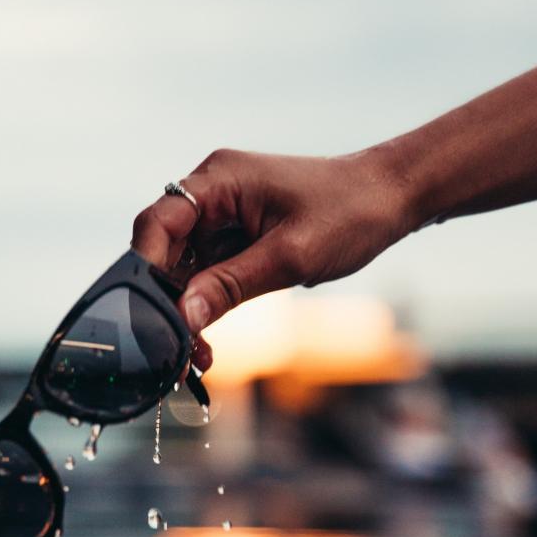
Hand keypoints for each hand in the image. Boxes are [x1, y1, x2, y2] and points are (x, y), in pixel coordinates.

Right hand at [131, 147, 411, 366]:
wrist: (391, 200)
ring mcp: (225, 216)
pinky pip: (209, 274)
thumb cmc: (349, 214)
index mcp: (219, 179)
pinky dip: (207, 305)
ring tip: (197, 356)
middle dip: (166, 301)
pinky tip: (208, 341)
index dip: (146, 269)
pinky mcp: (238, 237)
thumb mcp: (289, 257)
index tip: (145, 314)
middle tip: (174, 349)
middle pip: (166, 249)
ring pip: (185, 269)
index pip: (158, 222)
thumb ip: (231, 285)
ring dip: (187, 311)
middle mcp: (214, 193)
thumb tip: (183, 315)